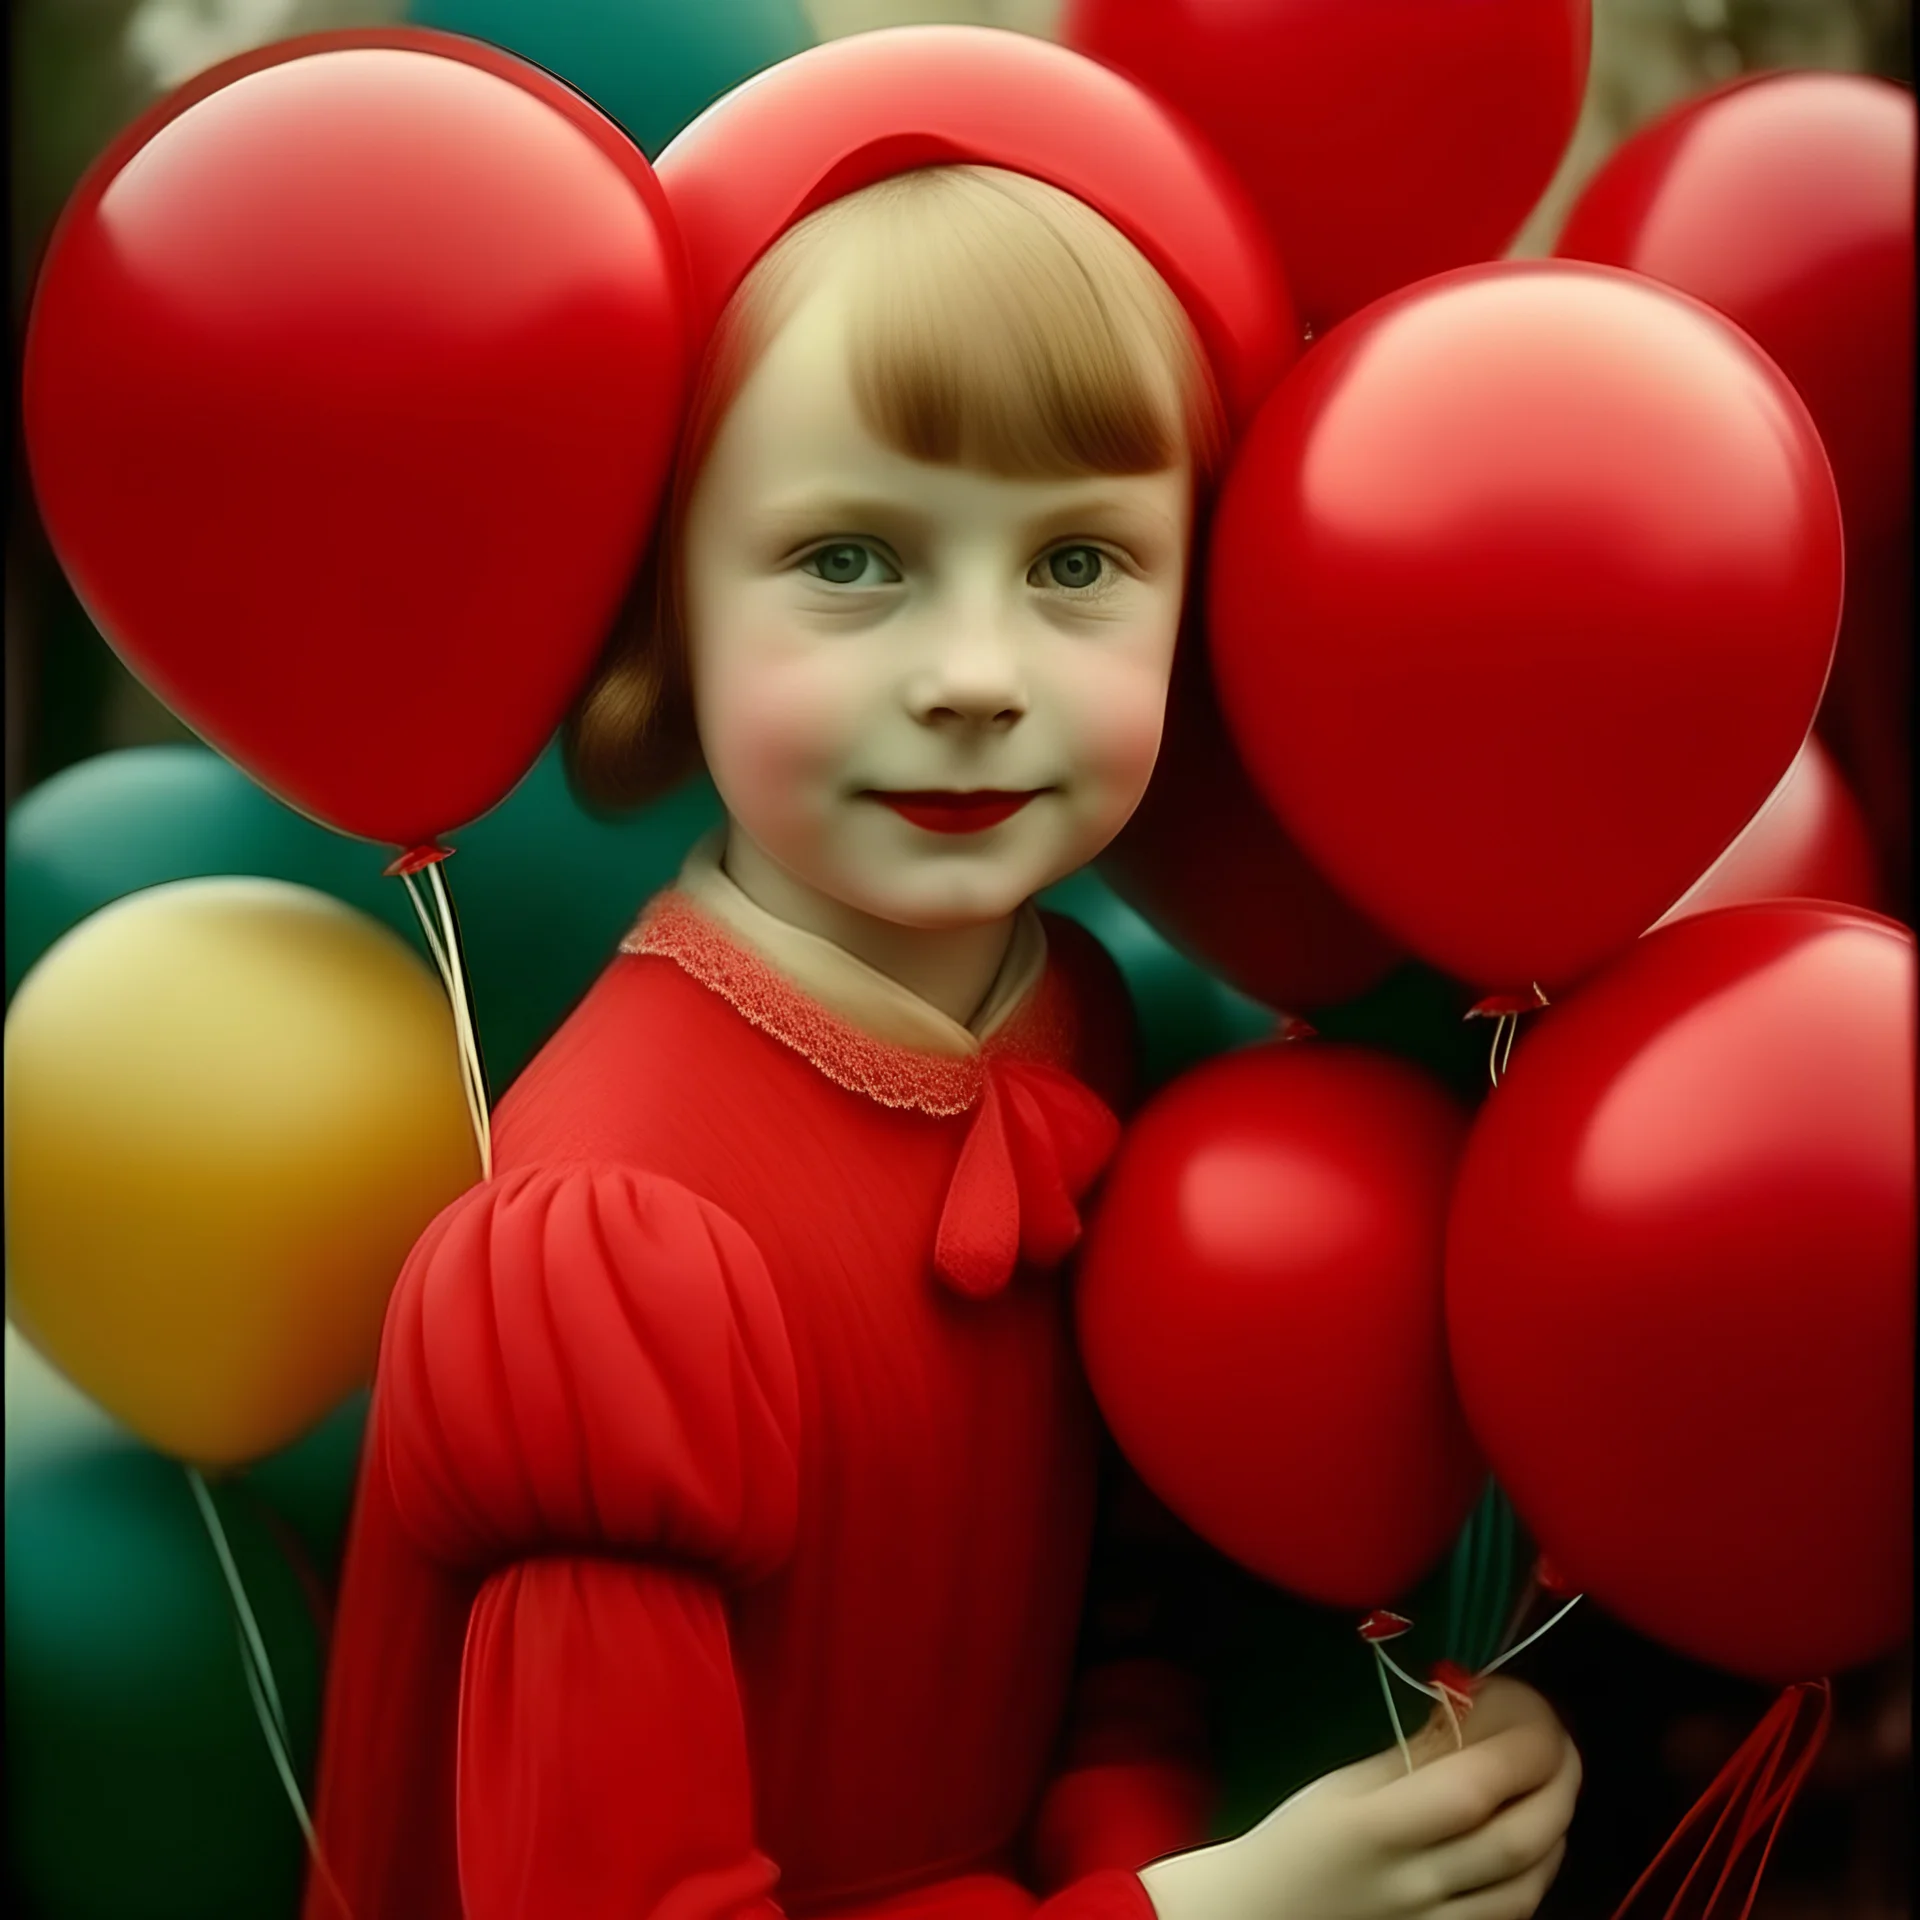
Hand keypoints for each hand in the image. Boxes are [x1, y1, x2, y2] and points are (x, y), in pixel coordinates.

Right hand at [1139, 1677, 1579, 1919]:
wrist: (1263, 1918)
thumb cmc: (1299, 1840)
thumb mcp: (1343, 1785)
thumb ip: (1414, 1754)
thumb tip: (1477, 1708)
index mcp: (1376, 1829)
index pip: (1474, 1787)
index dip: (1521, 1742)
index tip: (1526, 1701)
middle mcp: (1416, 1886)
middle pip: (1519, 1839)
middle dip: (1559, 1779)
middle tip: (1559, 1736)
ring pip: (1532, 1884)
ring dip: (1558, 1824)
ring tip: (1555, 1780)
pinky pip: (1516, 1914)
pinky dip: (1541, 1869)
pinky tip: (1537, 1837)